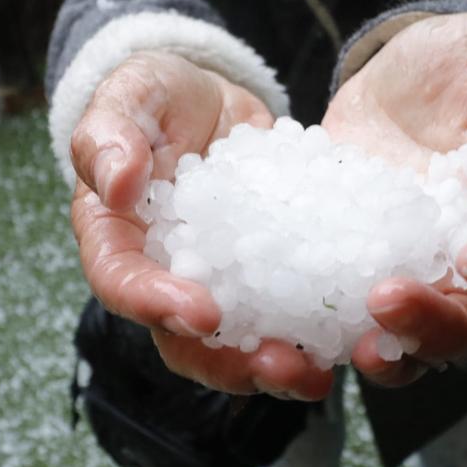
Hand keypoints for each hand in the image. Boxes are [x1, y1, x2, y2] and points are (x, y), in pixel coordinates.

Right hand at [69, 51, 333, 399]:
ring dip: (278, 367)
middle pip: (185, 341)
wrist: (210, 97)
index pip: (122, 283)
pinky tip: (357, 335)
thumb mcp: (130, 93)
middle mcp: (165, 276)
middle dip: (229, 363)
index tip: (203, 312)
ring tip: (319, 373)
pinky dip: (318, 332)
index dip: (155, 304)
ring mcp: (220, 284)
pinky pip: (289, 314)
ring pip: (239, 345)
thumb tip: (116, 184)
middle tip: (280, 366)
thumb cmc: (157, 95)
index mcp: (117, 239)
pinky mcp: (268, 276)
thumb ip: (109, 133)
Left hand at [323, 14, 466, 385]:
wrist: (387, 89)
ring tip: (353, 347)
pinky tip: (291, 337)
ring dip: (389, 353)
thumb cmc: (451, 69)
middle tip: (388, 302)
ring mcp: (413, 279)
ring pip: (416, 344)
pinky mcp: (356, 282)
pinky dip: (327, 343)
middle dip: (438, 323)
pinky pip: (348, 329)